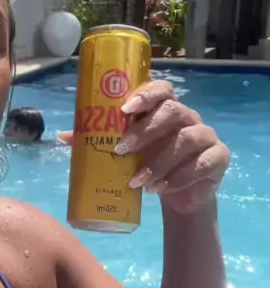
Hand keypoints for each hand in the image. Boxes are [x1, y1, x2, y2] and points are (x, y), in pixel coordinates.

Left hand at [113, 81, 229, 213]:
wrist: (179, 197)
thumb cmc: (152, 166)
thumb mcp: (130, 154)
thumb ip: (107, 141)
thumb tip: (68, 137)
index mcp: (166, 110)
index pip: (162, 90)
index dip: (146, 95)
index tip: (124, 110)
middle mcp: (188, 118)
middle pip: (173, 110)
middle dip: (145, 129)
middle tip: (122, 148)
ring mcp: (206, 136)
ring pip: (185, 140)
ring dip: (158, 162)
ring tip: (137, 182)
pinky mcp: (218, 157)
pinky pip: (201, 164)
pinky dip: (177, 178)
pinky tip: (158, 189)